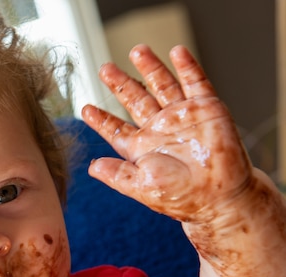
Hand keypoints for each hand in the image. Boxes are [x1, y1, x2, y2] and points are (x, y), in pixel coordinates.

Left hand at [81, 44, 252, 221]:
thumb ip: (117, 175)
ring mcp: (181, 116)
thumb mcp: (142, 187)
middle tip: (105, 68)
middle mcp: (159, 129)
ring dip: (150, 67)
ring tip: (137, 50)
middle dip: (120, 84)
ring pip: (161, 85)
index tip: (86, 109)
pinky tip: (176, 52)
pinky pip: (195, 82)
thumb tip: (92, 167)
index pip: (116, 129)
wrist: (219, 197)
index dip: (101, 119)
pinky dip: (187, 66)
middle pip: (135, 100)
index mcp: (141, 148)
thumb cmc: (182, 196)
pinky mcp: (205, 108)